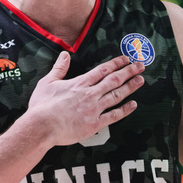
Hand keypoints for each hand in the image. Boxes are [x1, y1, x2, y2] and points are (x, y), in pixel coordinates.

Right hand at [28, 52, 144, 146]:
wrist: (41, 127)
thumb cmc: (41, 106)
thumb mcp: (47, 82)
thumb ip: (59, 68)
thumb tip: (64, 55)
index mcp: (79, 83)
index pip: (102, 70)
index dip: (116, 63)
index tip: (126, 59)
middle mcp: (90, 94)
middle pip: (114, 80)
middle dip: (129, 71)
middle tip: (141, 66)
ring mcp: (94, 109)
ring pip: (116, 95)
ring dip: (130, 87)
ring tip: (141, 80)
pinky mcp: (95, 124)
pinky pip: (114, 116)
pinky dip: (124, 110)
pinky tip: (133, 104)